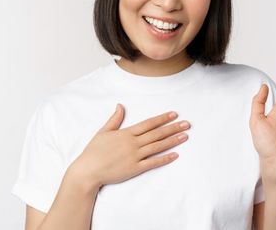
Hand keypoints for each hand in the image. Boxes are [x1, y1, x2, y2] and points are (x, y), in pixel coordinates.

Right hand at [70, 104, 190, 187]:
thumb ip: (114, 119)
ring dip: (172, 141)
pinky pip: (152, 163)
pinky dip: (164, 159)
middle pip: (157, 133)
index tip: (174, 114)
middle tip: (187, 124)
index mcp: (126, 133)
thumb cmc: (93, 152)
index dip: (162, 118)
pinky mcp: (134, 169)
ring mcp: (134, 156)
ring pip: (157, 146)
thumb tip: (120, 105)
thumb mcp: (103, 132)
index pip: (148, 123)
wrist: (88, 171)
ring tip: (185, 136)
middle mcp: (132, 143)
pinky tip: (175, 155)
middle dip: (173, 128)